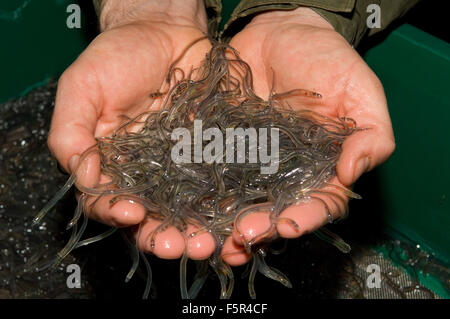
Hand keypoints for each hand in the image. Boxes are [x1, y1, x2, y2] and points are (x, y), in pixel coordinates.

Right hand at [48, 0, 214, 259]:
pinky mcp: (213, 156)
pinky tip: (233, 216)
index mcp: (112, 165)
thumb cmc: (118, 58)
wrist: (165, 33)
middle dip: (164, 236)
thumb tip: (83, 176)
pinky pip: (221, 184)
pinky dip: (226, 204)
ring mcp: (182, 169)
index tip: (130, 211)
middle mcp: (147, 175)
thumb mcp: (83, 88)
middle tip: (178, 246)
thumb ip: (71, 131)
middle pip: (153, 217)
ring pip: (189, 210)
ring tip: (207, 242)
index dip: (116, 212)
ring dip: (197, 231)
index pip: (108, 202)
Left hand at [220, 8, 395, 264]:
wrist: (282, 33)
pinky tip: (192, 209)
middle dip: (260, 227)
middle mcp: (287, 173)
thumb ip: (370, 134)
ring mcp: (252, 163)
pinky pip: (212, 174)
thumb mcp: (360, 91)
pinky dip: (202, 194)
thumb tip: (354, 171)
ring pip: (241, 201)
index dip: (305, 217)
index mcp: (323, 167)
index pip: (318, 203)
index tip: (287, 225)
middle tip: (243, 235)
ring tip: (215, 239)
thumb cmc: (328, 59)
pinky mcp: (224, 147)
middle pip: (275, 210)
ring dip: (227, 224)